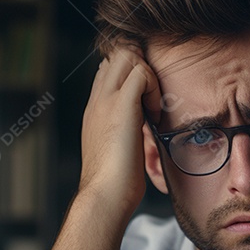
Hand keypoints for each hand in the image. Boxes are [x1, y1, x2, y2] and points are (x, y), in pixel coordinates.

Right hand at [51, 45, 159, 249]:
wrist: (105, 195)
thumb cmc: (116, 182)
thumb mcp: (121, 149)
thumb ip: (129, 131)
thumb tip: (145, 129)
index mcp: (95, 109)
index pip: (109, 68)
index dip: (131, 74)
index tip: (147, 100)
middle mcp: (97, 99)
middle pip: (117, 54)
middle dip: (142, 67)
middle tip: (153, 98)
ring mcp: (106, 100)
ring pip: (127, 55)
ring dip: (148, 74)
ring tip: (152, 106)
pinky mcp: (121, 106)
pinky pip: (141, 73)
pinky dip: (153, 86)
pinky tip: (153, 113)